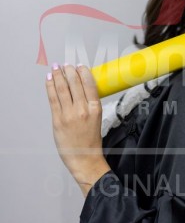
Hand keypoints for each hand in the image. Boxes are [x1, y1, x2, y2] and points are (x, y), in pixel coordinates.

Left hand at [45, 63, 110, 193]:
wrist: (85, 158)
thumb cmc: (91, 141)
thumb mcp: (97, 118)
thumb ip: (90, 103)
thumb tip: (81, 88)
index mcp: (95, 108)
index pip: (89, 83)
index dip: (83, 71)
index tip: (79, 65)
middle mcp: (82, 109)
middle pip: (75, 83)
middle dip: (69, 70)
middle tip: (66, 64)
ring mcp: (69, 114)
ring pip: (62, 88)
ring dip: (58, 75)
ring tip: (56, 67)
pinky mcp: (58, 120)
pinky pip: (53, 98)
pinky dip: (50, 86)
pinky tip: (49, 79)